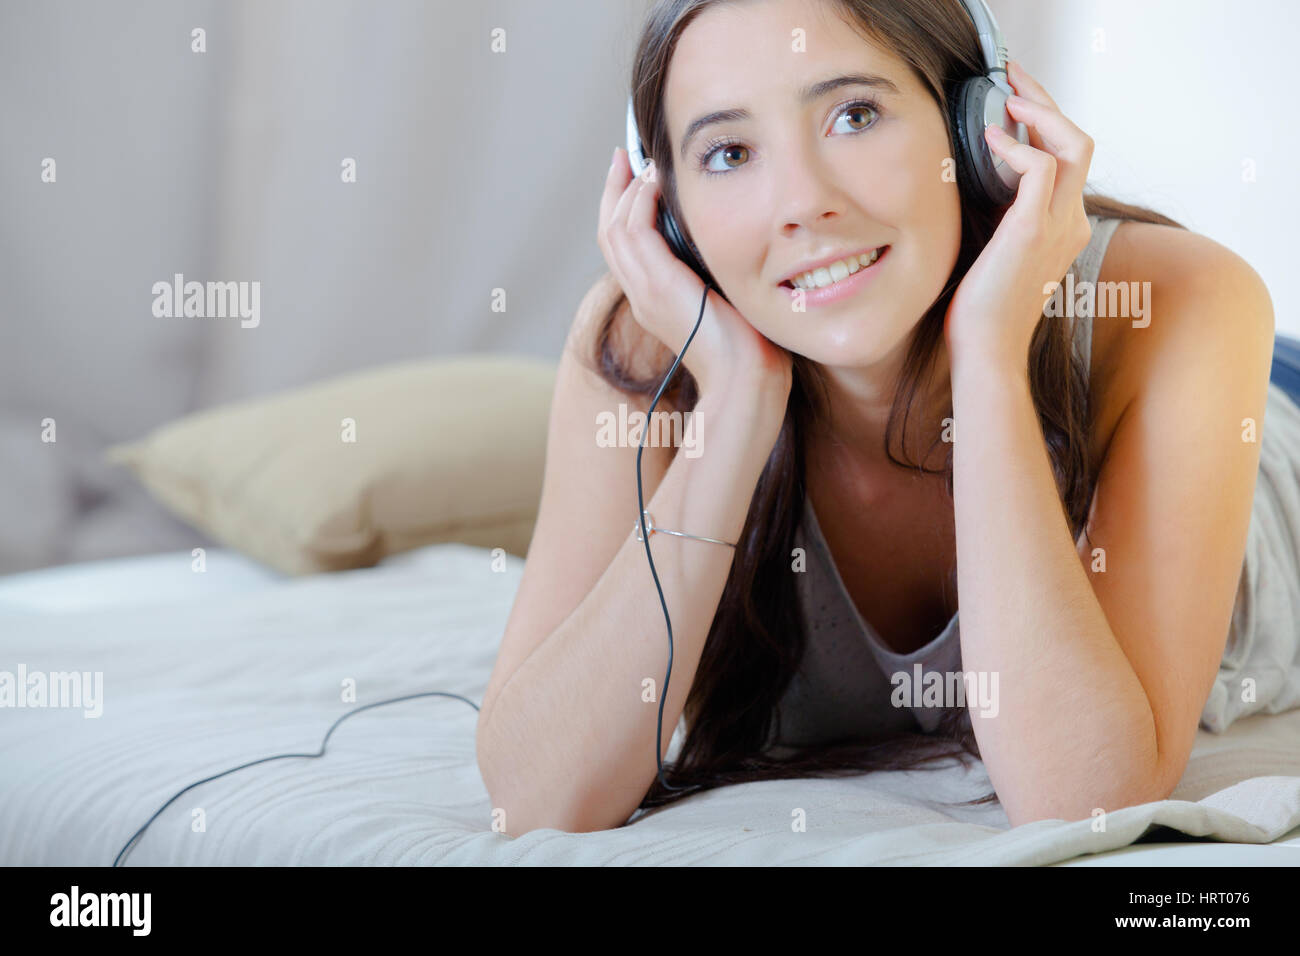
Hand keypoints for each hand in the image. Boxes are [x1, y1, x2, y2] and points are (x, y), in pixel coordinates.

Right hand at [598, 148, 792, 400]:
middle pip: (608, 234)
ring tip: (644, 164)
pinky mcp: (659, 287)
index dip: (622, 210)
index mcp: (653, 302)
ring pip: (615, 229)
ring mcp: (645, 293)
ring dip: (628, 191)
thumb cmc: (748, 348)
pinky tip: (656, 182)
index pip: (623, 249)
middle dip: (614, 191)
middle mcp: (641, 297)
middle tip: (623, 156)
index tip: (634, 177)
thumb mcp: (725, 301)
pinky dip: (641, 202)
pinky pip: (635, 232)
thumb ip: (714, 273)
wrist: (745, 378)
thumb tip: (730, 241)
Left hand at [943, 59, 1095, 371]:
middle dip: (1047, 101)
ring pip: (1074, 143)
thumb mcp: (992, 251)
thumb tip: (977, 178)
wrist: (985, 352)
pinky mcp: (1033, 230)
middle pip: (1079, 140)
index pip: (1069, 158)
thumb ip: (998, 216)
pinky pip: (1040, 166)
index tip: (1014, 102)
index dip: (1046, 122)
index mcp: (1064, 227)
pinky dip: (1017, 145)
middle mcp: (1071, 222)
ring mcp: (1058, 225)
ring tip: (1008, 97)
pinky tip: (990, 140)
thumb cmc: (979, 312)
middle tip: (1013, 76)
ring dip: (1041, 111)